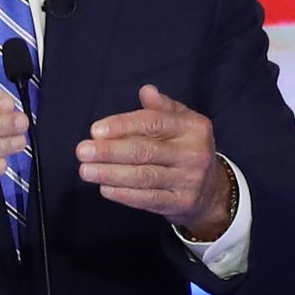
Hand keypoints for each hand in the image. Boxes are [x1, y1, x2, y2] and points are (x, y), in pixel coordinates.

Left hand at [77, 85, 227, 238]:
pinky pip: (148, 199)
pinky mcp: (182, 203)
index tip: (95, 130)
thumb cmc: (184, 149)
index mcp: (194, 128)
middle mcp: (195, 153)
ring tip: (85, 170)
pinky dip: (123, 194)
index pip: (153, 123)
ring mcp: (190, 180)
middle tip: (82, 151)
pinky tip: (104, 187)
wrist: (212, 190)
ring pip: (144, 176)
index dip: (122, 126)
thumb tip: (147, 91)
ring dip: (110, 173)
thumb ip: (161, 107)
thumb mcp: (181, 123)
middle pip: (145, 151)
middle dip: (109, 151)